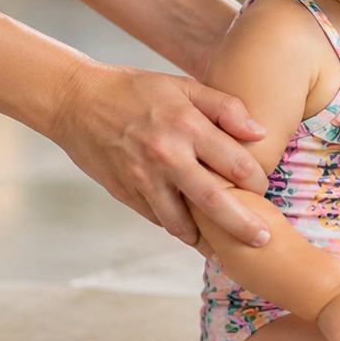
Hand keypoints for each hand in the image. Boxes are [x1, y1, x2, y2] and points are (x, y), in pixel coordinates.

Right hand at [50, 62, 271, 246]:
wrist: (75, 100)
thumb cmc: (136, 90)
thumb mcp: (182, 86)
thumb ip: (225, 107)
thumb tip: (260, 134)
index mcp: (186, 125)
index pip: (235, 163)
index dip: (256, 181)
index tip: (264, 189)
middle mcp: (166, 155)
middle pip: (214, 201)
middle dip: (242, 225)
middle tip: (262, 239)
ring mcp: (143, 178)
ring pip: (181, 222)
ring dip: (206, 241)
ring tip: (226, 253)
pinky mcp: (124, 192)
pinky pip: (158, 219)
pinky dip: (178, 229)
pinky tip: (194, 236)